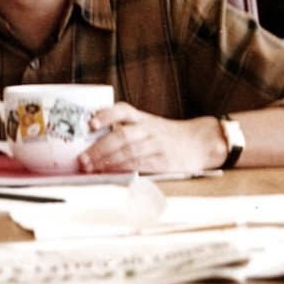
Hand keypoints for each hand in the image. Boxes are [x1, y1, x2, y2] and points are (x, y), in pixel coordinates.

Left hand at [78, 103, 218, 176]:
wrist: (200, 142)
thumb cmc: (167, 135)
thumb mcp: (148, 125)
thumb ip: (126, 129)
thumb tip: (93, 141)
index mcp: (143, 118)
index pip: (122, 110)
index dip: (106, 115)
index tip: (91, 123)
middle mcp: (149, 129)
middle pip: (121, 136)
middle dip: (99, 148)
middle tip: (83, 159)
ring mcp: (156, 145)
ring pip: (128, 152)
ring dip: (107, 161)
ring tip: (91, 168)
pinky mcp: (162, 161)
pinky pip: (139, 164)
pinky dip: (122, 169)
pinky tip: (110, 173)